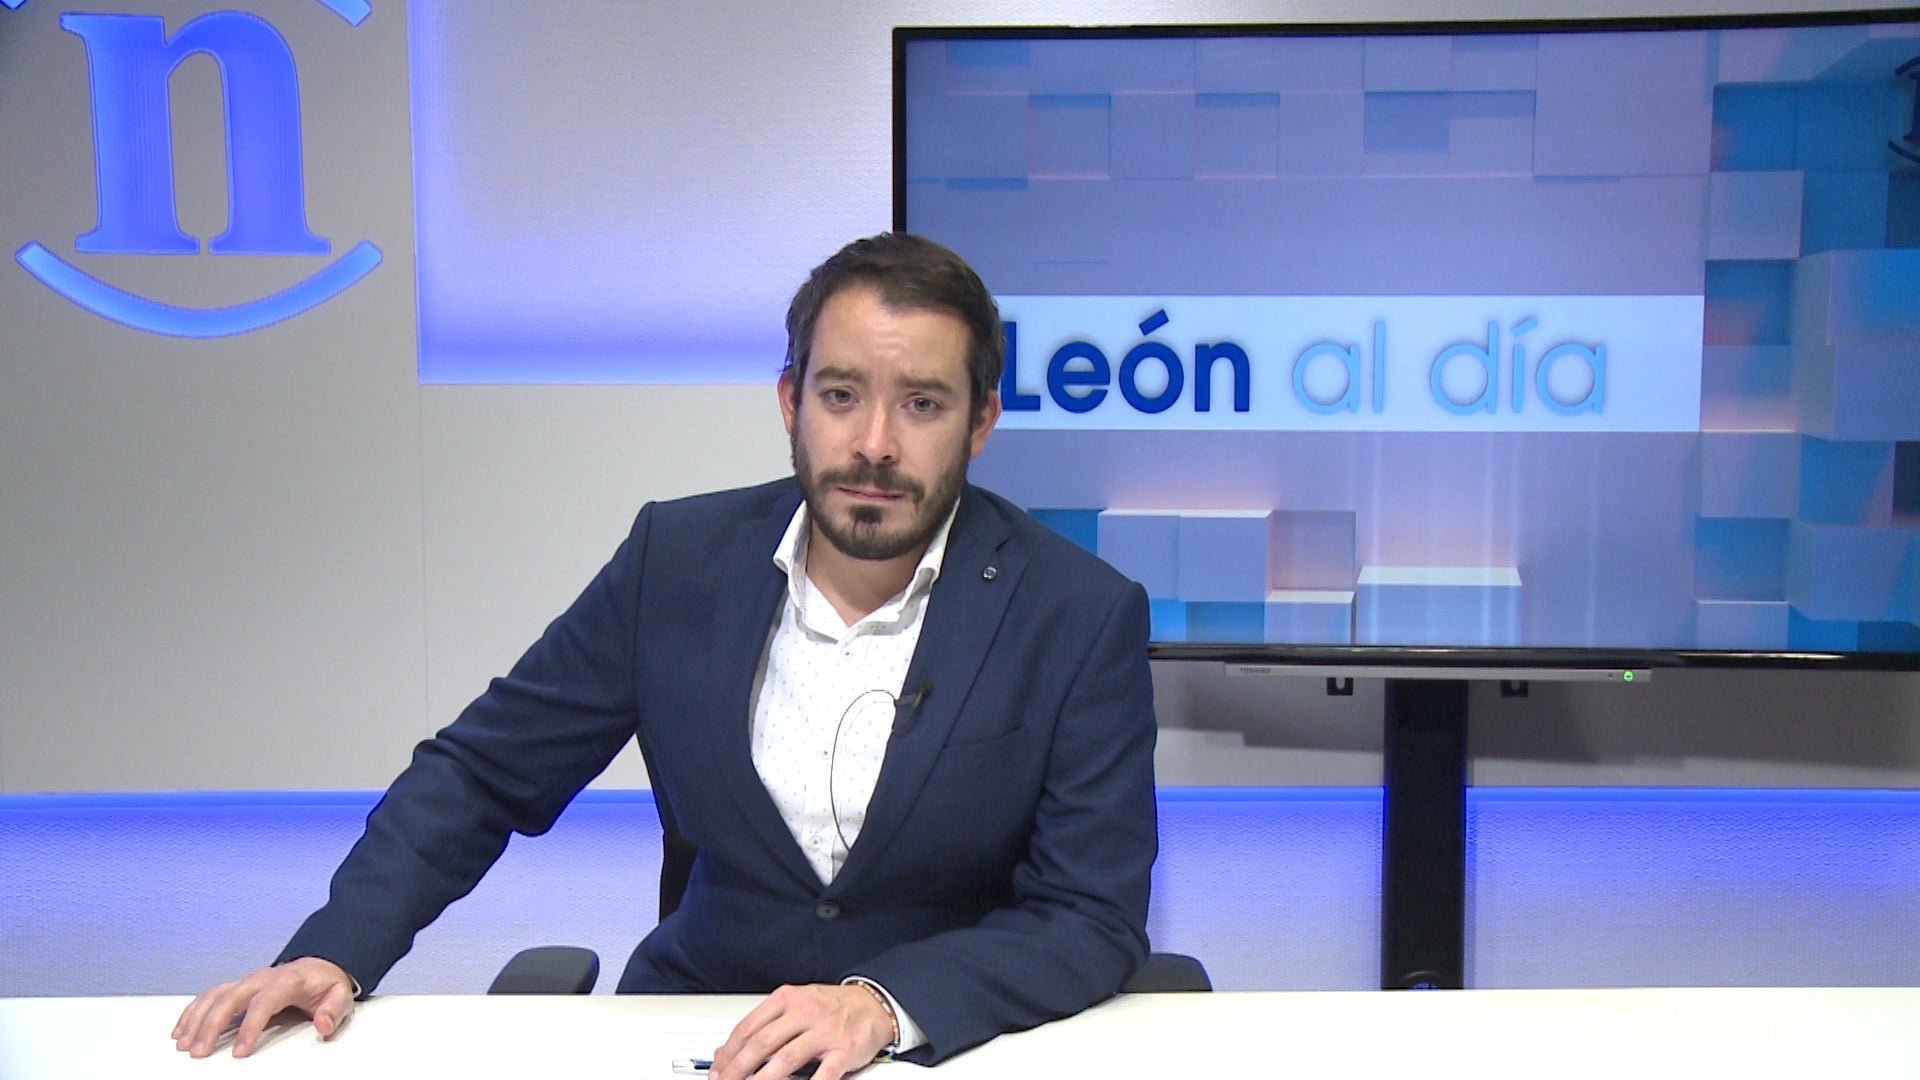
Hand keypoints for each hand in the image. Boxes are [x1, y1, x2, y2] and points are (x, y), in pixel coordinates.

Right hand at [171, 956, 355, 1058]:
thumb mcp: (340, 996)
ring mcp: (247, 980)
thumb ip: (333, 1011)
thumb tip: (322, 1024)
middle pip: (231, 998)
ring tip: (184, 1044)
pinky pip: (210, 995)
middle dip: (212, 1025)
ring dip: (196, 1019)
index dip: (249, 1027)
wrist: (320, 965)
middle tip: (200, 1052)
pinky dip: (193, 1011)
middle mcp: (262, 977)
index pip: (263, 1003)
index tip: (239, 1052)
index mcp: (287, 980)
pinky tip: (181, 1029)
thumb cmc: (326, 984)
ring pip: (215, 996)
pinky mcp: (238, 986)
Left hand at [709, 983, 892, 1079]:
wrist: (873, 1004)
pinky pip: (822, 1074)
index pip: (748, 1027)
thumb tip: (727, 1050)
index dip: (728, 1052)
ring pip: (786, 1058)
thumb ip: (764, 1024)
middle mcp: (805, 1012)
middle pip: (762, 1043)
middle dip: (737, 1068)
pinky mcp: (843, 1050)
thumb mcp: (795, 1004)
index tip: (717, 1068)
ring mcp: (825, 1031)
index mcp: (788, 998)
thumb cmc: (831, 1006)